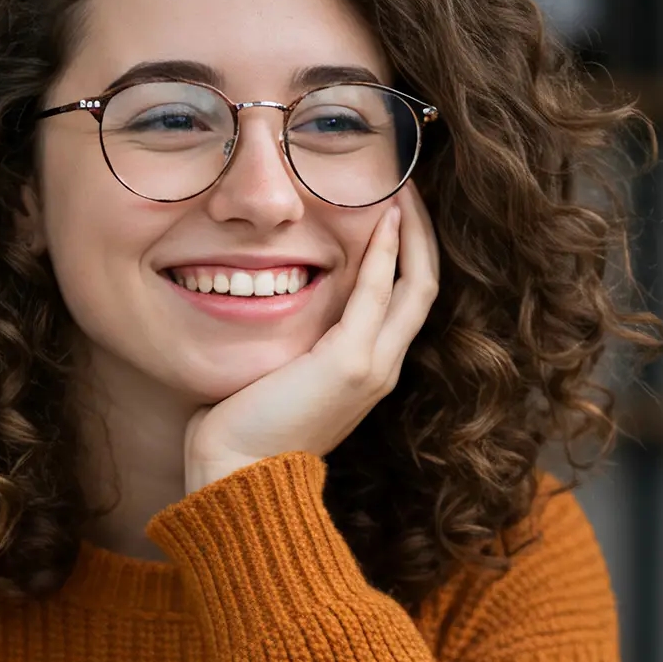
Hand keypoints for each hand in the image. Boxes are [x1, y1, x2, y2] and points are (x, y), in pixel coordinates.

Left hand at [184, 182, 440, 489]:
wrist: (237, 476)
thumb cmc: (242, 430)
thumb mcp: (277, 374)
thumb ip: (290, 341)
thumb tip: (260, 300)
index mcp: (369, 371)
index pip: (405, 300)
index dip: (407, 253)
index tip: (393, 210)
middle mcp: (383, 368)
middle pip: (425, 287)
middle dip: (422, 234)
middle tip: (409, 185)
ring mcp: (374, 366)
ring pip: (417, 285)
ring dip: (413, 232)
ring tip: (404, 188)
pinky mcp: (351, 363)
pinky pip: (380, 294)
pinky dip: (386, 253)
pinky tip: (384, 219)